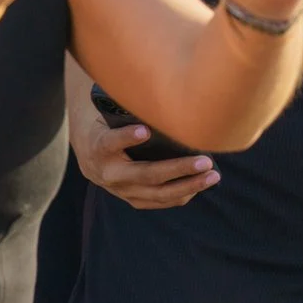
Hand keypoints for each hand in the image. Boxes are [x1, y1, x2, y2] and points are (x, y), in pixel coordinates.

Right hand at [71, 105, 217, 210]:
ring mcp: (121, 190)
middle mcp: (109, 173)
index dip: (126, 137)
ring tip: (213, 176)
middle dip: (178, 169)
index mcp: (99, 147)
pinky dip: (181, 194)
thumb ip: (129, 111)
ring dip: (188, 186)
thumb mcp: (109, 114)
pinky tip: (200, 184)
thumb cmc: (108, 126)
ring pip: (158, 194)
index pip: (110, 142)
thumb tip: (164, 101)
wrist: (90, 155)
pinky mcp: (132, 199)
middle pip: (146, 174)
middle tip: (205, 161)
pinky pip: (159, 201)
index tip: (144, 130)